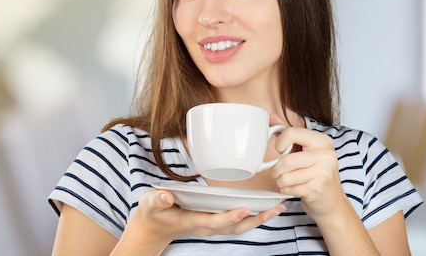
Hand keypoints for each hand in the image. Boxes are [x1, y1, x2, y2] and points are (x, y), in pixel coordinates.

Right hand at [119, 188, 285, 250]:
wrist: (153, 229)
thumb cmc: (153, 213)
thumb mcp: (150, 203)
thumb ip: (157, 200)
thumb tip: (165, 196)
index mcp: (191, 221)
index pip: (214, 221)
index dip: (230, 216)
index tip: (244, 209)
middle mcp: (204, 226)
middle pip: (234, 227)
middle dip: (255, 220)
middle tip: (274, 209)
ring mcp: (209, 225)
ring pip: (238, 226)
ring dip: (258, 219)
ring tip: (276, 209)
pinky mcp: (213, 222)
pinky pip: (236, 223)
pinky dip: (251, 217)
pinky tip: (262, 209)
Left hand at [270, 114, 345, 220]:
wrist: (331, 200)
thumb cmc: (315, 173)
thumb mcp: (304, 150)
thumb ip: (288, 134)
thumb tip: (271, 117)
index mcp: (321, 140)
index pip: (291, 133)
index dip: (279, 144)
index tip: (281, 151)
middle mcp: (326, 154)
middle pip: (286, 160)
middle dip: (276, 169)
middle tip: (278, 171)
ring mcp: (324, 172)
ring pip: (286, 176)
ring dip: (280, 181)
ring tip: (286, 180)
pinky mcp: (318, 188)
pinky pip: (290, 188)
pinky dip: (286, 190)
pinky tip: (294, 189)